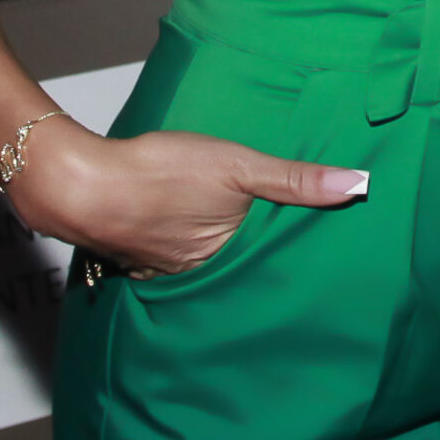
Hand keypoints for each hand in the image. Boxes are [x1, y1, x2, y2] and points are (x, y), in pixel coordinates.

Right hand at [11, 113, 366, 276]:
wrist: (82, 184)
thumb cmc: (162, 171)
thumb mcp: (239, 166)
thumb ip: (295, 180)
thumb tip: (357, 186)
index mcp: (230, 257)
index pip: (278, 263)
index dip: (300, 254)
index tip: (332, 256)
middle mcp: (201, 274)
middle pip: (245, 269)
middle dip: (268, 263)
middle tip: (301, 254)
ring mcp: (169, 269)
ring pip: (212, 266)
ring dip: (228, 257)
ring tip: (258, 246)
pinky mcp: (143, 256)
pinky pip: (179, 260)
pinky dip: (194, 250)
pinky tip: (198, 234)